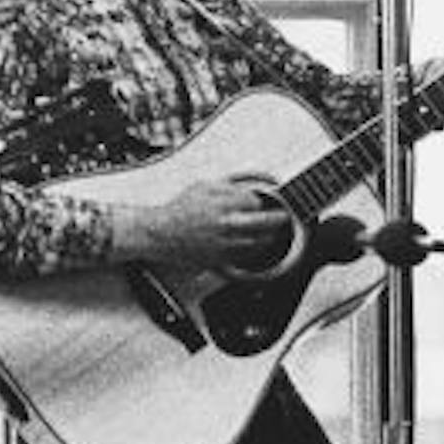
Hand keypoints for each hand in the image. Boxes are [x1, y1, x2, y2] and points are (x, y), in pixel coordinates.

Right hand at [144, 179, 295, 269]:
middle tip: (284, 216)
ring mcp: (223, 244)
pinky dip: (254, 251)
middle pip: (263, 222)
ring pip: (258, 242)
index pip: (254, 201)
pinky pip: (245, 257)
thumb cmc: (180, 209)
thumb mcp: (203, 186)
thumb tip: (252, 186)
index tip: (260, 202)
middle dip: (278, 219)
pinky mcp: (219, 259)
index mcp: (221, 204)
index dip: (259, 201)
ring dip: (269, 236)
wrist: (160, 234)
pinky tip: (256, 245)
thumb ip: (230, 184)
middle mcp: (224, 224)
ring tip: (273, 232)